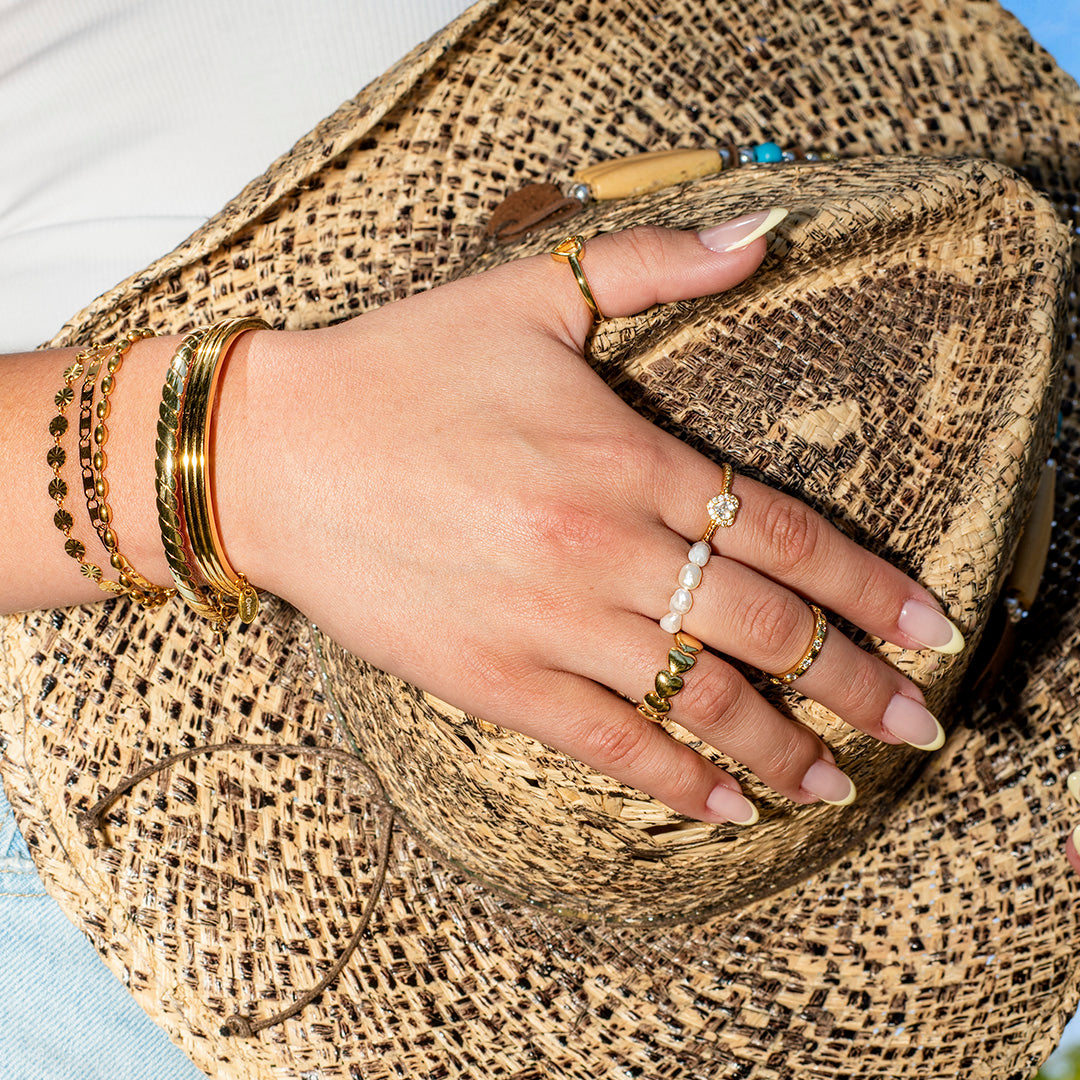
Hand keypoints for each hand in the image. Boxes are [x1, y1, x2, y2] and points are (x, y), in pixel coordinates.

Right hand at [237, 211, 964, 823]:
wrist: (272, 454)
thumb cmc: (397, 369)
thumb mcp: (528, 291)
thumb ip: (656, 263)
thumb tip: (762, 231)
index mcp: (623, 458)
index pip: (782, 538)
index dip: (869, 588)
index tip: (930, 627)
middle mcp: (603, 549)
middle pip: (762, 630)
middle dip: (855, 682)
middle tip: (919, 723)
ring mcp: (549, 623)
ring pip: (697, 699)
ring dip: (783, 747)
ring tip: (840, 781)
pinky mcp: (492, 678)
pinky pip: (606, 743)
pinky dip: (675, 779)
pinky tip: (726, 807)